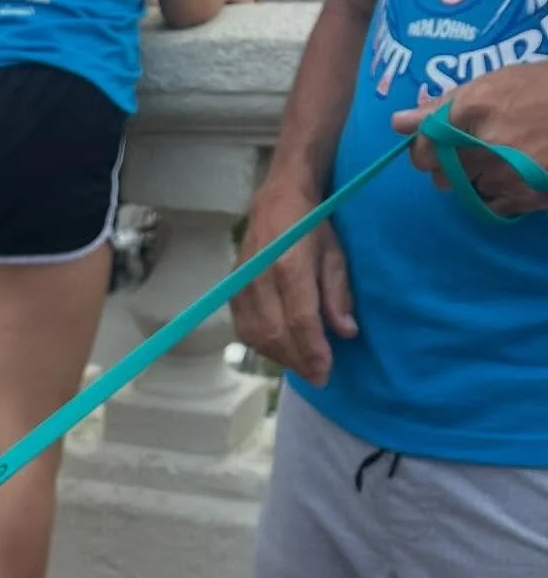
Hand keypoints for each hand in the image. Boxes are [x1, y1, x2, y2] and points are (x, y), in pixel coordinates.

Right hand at [230, 180, 356, 386]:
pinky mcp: (232, 293)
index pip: (300, 320)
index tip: (325, 372)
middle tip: (319, 377)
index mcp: (289, 266)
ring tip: (303, 365)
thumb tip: (346, 332)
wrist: (276, 200)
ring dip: (282, 358)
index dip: (313, 351)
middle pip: (277, 334)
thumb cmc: (311, 224)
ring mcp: (241, 287)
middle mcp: (260, 279)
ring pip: (258, 337)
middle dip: (299, 361)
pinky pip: (245, 331)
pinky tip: (282, 350)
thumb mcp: (335, 253)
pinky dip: (263, 347)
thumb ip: (338, 294)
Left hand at [393, 67, 547, 216]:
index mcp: (476, 106)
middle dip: (447, 162)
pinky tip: (518, 169)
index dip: (425, 146)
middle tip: (476, 145)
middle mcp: (483, 144)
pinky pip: (489, 203)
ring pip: (462, 189)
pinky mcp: (521, 197)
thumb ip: (445, 103)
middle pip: (437, 172)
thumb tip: (397, 122)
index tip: (438, 141)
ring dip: (473, 176)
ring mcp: (502, 174)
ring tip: (505, 153)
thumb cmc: (545, 88)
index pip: (422, 144)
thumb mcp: (499, 80)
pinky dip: (497, 192)